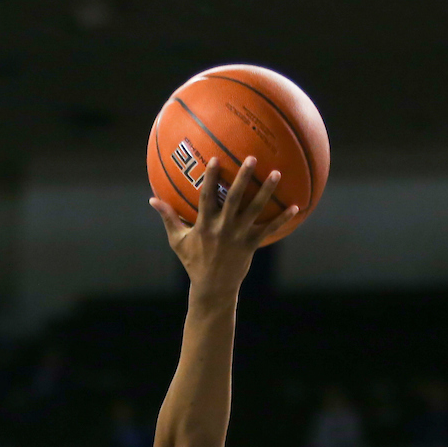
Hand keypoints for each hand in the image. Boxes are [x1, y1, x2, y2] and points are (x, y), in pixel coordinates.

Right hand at [150, 156, 298, 299]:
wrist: (213, 288)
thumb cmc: (194, 261)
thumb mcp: (177, 241)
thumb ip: (168, 218)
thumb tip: (152, 199)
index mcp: (204, 225)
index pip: (206, 197)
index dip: (210, 178)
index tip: (215, 159)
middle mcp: (223, 228)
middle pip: (234, 198)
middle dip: (243, 177)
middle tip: (252, 158)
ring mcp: (239, 236)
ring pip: (255, 210)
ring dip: (266, 191)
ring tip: (277, 173)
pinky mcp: (251, 245)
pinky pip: (269, 229)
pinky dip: (282, 218)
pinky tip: (295, 206)